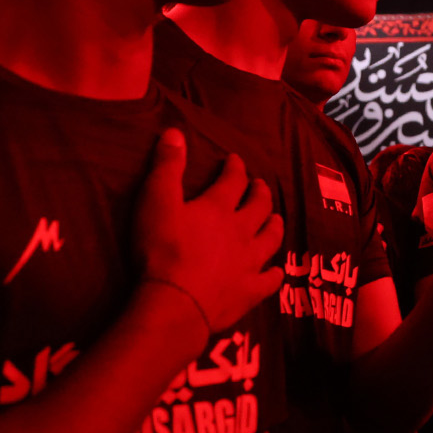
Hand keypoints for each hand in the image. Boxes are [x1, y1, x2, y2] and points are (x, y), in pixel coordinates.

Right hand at [134, 130, 282, 332]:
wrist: (177, 301)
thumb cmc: (162, 249)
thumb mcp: (156, 201)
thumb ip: (166, 166)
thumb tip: (176, 131)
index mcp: (218, 208)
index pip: (232, 180)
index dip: (235, 167)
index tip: (235, 160)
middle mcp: (241, 231)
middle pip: (259, 207)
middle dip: (260, 193)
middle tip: (260, 186)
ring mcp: (250, 262)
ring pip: (271, 239)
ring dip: (274, 226)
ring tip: (276, 218)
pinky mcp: (251, 291)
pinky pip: (271, 281)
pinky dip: (275, 274)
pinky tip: (277, 272)